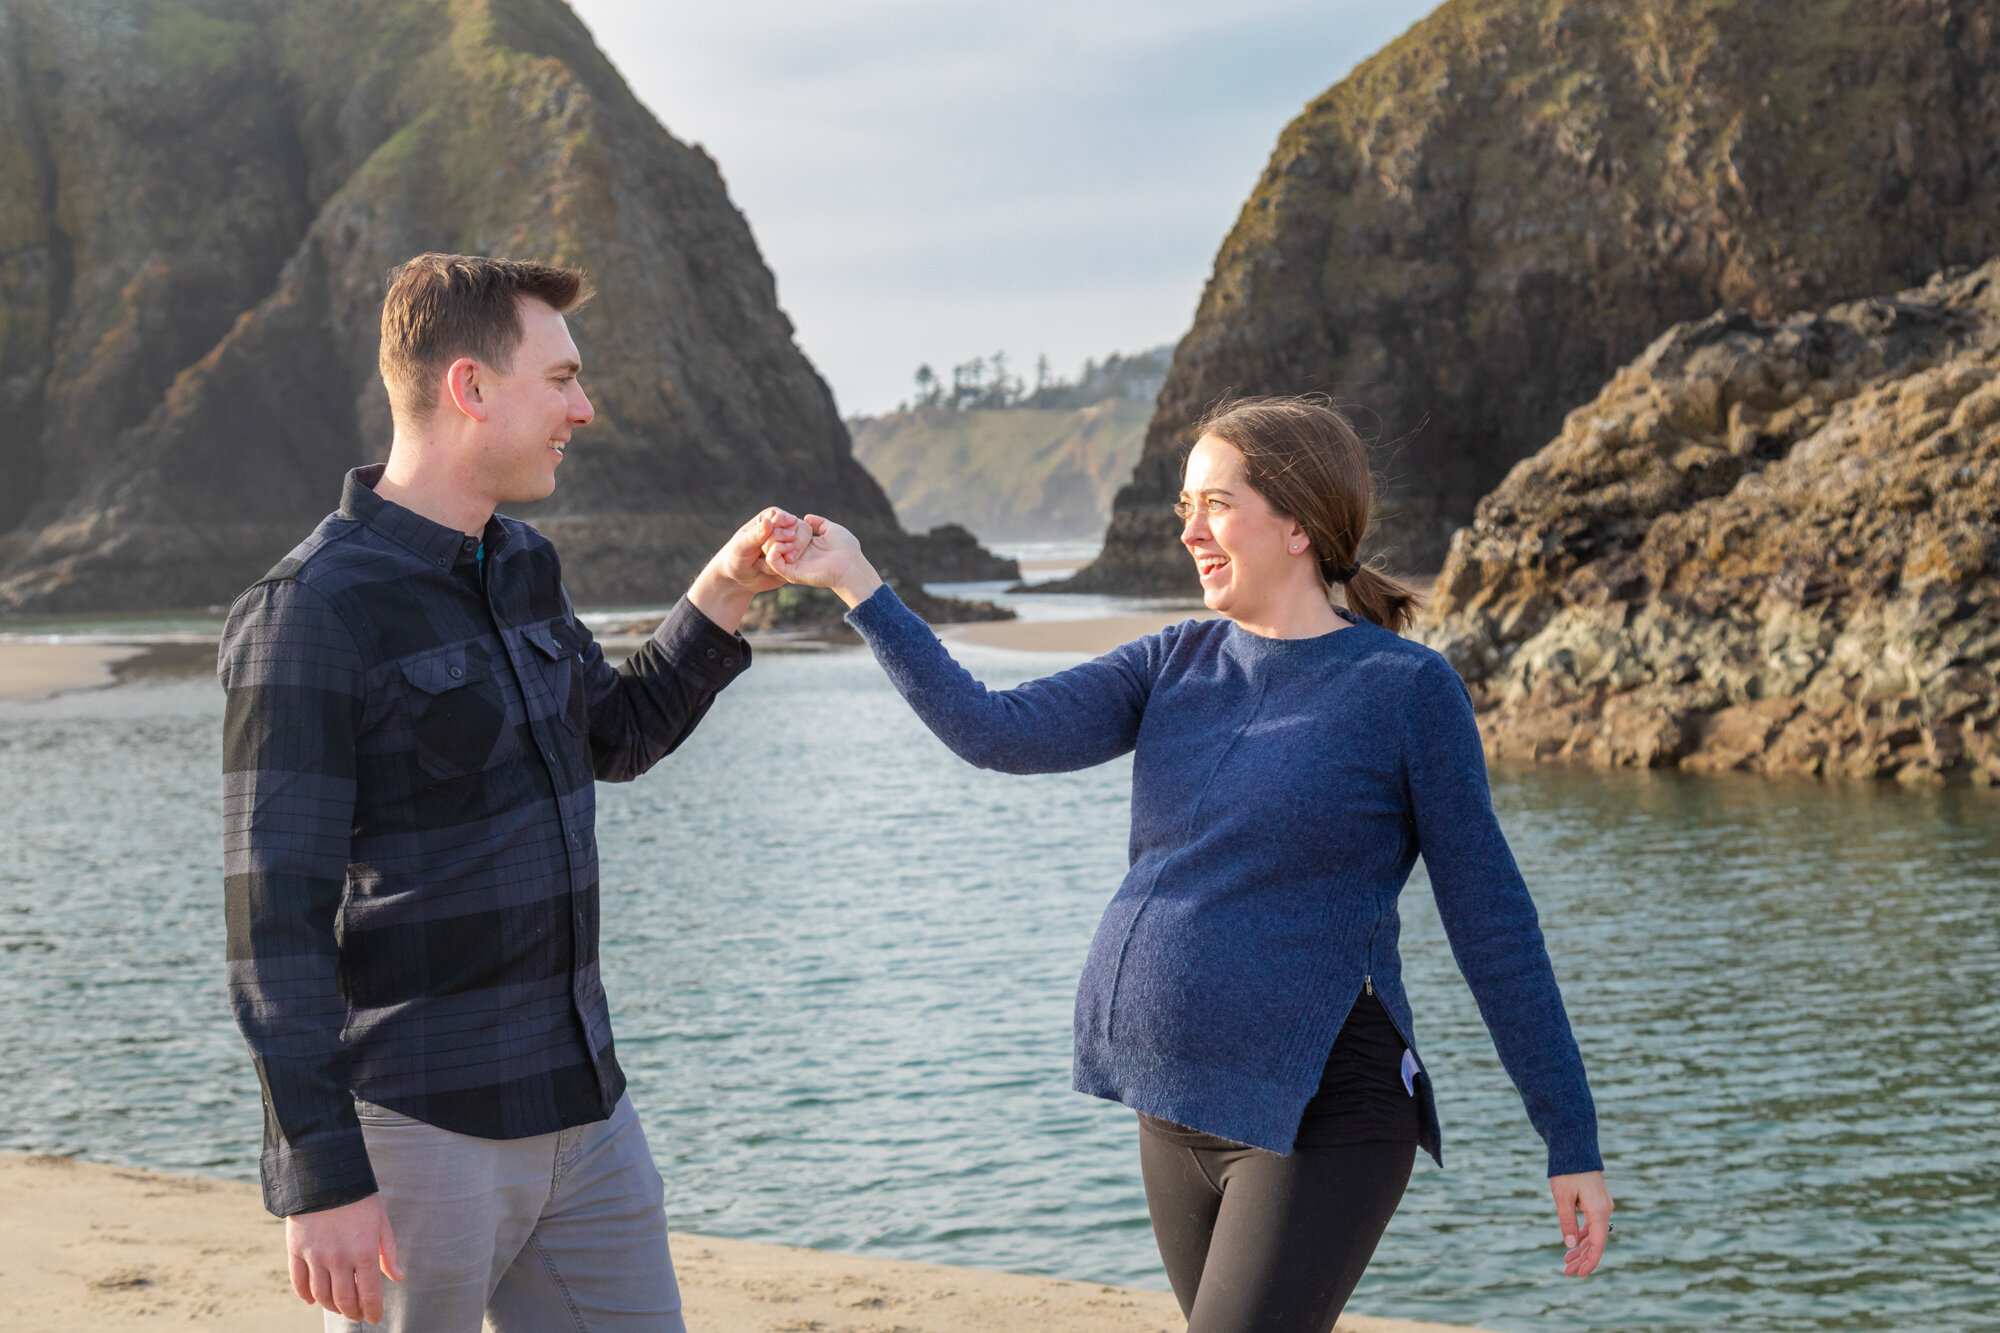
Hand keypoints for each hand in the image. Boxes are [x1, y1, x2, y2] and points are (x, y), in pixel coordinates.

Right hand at [285, 1192, 403, 1322]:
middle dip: (353, 1313)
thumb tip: (397, 1278)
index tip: (374, 1318)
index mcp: (364, 1251)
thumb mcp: (381, 1222)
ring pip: (321, 1295)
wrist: (326, 1177)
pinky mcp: (296, 1250)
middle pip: (344, 1300)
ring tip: (339, 1307)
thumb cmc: (360, 1200)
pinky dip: (306, 1295)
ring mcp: (316, 1255)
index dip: (372, 1311)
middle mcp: (339, 1257)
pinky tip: (313, 1300)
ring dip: (331, 1306)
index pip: (370, 1294)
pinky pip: (299, 1282)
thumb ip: (389, 1253)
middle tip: (357, 1315)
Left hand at [688, 507, 803, 631]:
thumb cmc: (736, 557)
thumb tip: (769, 521)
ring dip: (784, 560)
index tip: (765, 547)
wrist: (738, 579)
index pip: (787, 520)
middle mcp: (785, 527)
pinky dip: (786, 570)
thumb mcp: (742, 545)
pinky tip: (772, 572)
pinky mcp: (795, 559)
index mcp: (771, 517)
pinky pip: (799, 565)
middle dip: (782, 548)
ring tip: (766, 564)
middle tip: (764, 555)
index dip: (778, 535)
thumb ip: (756, 534)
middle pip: (801, 532)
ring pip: (801, 550)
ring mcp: (792, 544)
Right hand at [762, 514, 881, 607]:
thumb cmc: (847, 549)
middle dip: (776, 527)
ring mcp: (791, 564)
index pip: (782, 529)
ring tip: (790, 536)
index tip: (788, 517)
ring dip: (776, 538)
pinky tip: (789, 544)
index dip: (782, 521)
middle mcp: (794, 554)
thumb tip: (806, 518)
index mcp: (803, 544)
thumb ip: (819, 523)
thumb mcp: (832, 529)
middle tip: (786, 524)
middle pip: (772, 538)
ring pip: (768, 549)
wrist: (852, 567)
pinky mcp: (791, 572)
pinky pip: (772, 561)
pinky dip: (776, 549)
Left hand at [1550, 1170, 1612, 1276]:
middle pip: (1596, 1242)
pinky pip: (1592, 1225)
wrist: (1575, 1149)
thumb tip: (1569, 1244)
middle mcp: (1605, 1210)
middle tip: (1567, 1273)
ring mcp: (1602, 1206)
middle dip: (1582, 1259)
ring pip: (1594, 1234)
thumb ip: (1566, 1221)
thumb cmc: (1567, 1172)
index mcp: (1599, 1211)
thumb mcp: (1562, 1197)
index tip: (1580, 1275)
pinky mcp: (1597, 1203)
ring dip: (1581, 1249)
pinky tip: (1572, 1245)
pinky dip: (1582, 1236)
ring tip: (1567, 1263)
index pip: (1598, 1244)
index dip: (1590, 1261)